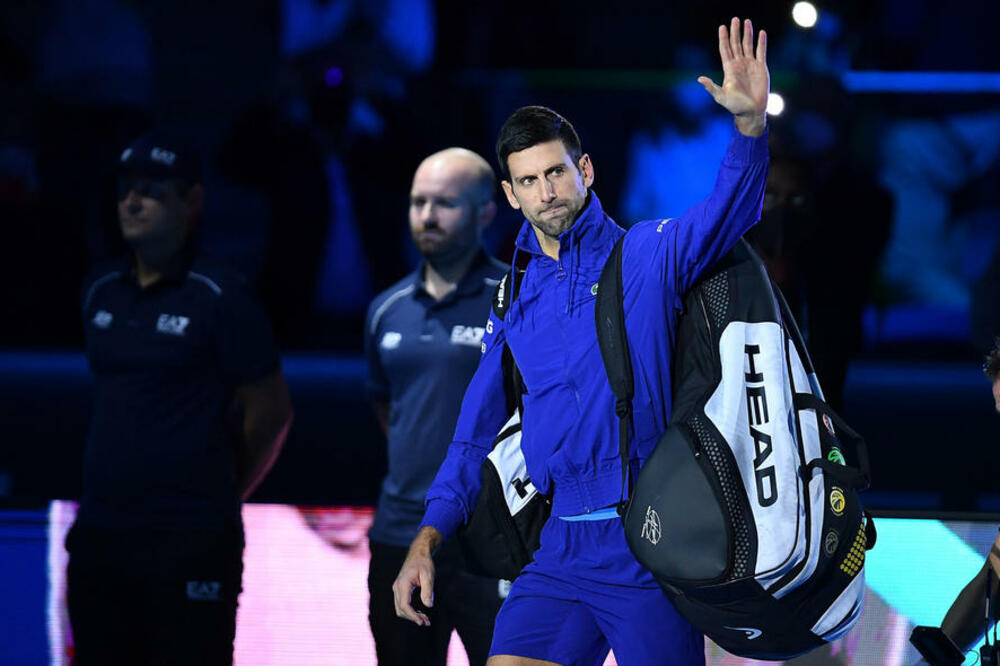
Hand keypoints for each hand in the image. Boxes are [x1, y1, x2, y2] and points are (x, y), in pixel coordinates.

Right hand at [392, 526, 440, 625]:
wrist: (418, 554)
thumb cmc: (424, 563)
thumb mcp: (428, 575)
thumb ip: (428, 590)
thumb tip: (429, 605)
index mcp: (403, 583)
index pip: (404, 604)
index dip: (412, 615)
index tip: (422, 622)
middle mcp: (397, 587)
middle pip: (401, 609)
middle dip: (413, 617)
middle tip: (427, 622)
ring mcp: (397, 589)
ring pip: (400, 608)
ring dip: (411, 616)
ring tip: (426, 620)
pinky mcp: (400, 590)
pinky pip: (402, 604)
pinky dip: (410, 611)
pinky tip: (421, 614)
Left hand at [698, 17, 768, 136]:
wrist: (751, 112)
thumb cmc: (735, 106)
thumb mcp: (721, 96)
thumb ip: (711, 87)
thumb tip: (699, 79)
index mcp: (729, 69)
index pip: (725, 49)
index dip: (723, 38)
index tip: (722, 27)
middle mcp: (739, 65)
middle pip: (736, 44)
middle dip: (735, 32)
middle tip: (735, 19)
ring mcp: (750, 65)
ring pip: (748, 45)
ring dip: (747, 34)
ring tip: (747, 21)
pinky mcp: (761, 68)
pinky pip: (761, 52)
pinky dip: (761, 42)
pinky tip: (761, 33)